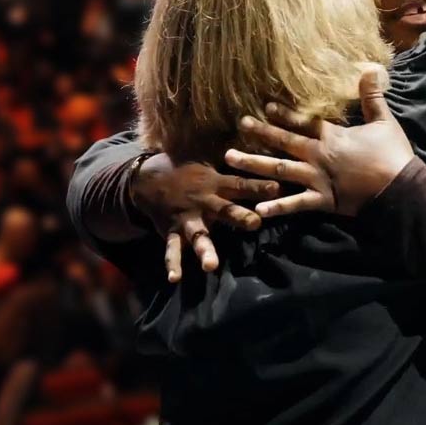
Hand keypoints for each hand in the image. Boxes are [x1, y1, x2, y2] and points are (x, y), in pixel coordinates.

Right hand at [132, 154, 276, 281]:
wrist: (147, 179)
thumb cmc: (186, 167)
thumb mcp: (208, 157)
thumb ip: (233, 160)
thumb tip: (261, 145)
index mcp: (214, 183)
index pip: (241, 184)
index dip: (258, 186)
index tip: (278, 189)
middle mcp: (203, 202)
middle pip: (225, 210)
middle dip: (239, 217)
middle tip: (255, 223)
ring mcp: (187, 219)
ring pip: (198, 235)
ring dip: (205, 249)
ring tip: (211, 266)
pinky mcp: (172, 231)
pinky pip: (172, 249)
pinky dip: (173, 263)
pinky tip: (175, 278)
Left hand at [224, 68, 413, 217]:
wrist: (401, 190)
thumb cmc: (392, 155)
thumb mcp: (384, 121)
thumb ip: (372, 97)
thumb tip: (371, 68)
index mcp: (333, 136)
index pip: (304, 122)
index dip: (284, 113)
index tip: (264, 106)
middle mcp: (318, 156)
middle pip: (284, 142)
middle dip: (261, 133)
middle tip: (239, 125)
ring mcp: (317, 179)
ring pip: (280, 170)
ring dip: (254, 165)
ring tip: (230, 161)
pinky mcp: (323, 201)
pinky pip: (295, 204)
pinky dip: (277, 207)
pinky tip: (258, 209)